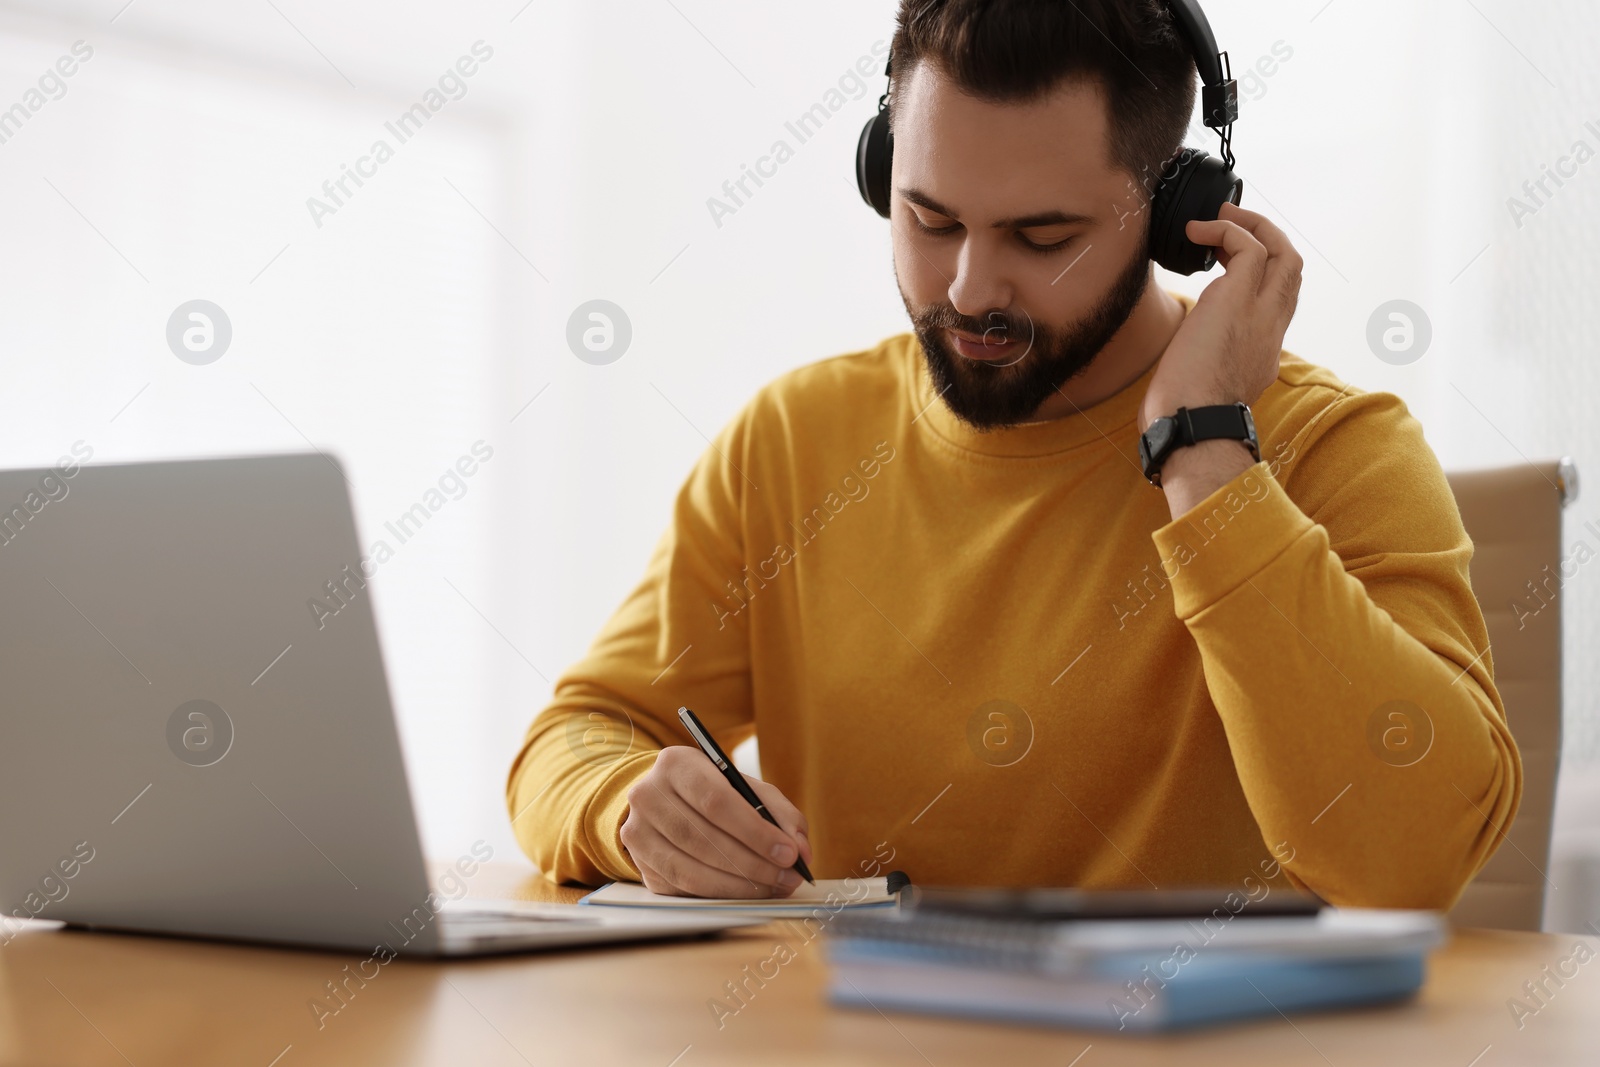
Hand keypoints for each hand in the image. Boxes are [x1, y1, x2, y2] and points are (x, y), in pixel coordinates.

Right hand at [620, 746, 812, 897]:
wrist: (663, 800)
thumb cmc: (712, 792)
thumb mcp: (745, 787)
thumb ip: (778, 812)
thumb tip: (800, 849)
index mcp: (675, 764)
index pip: (715, 801)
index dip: (754, 831)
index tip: (788, 852)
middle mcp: (648, 796)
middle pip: (703, 838)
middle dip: (753, 863)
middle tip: (788, 877)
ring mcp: (638, 833)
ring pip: (690, 870)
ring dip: (739, 885)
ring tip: (773, 887)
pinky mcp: (641, 865)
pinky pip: (683, 889)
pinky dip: (719, 894)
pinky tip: (747, 893)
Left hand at [1138, 201, 1302, 431]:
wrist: (1192, 428)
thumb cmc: (1185, 419)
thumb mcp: (1206, 391)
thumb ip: (1207, 372)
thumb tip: (1183, 370)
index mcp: (1264, 350)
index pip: (1279, 300)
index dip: (1263, 274)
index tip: (1229, 262)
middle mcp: (1271, 329)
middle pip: (1292, 269)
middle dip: (1269, 239)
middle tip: (1233, 226)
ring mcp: (1260, 313)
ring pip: (1282, 251)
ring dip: (1252, 225)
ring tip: (1219, 218)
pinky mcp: (1238, 300)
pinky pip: (1247, 247)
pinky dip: (1225, 230)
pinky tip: (1195, 232)